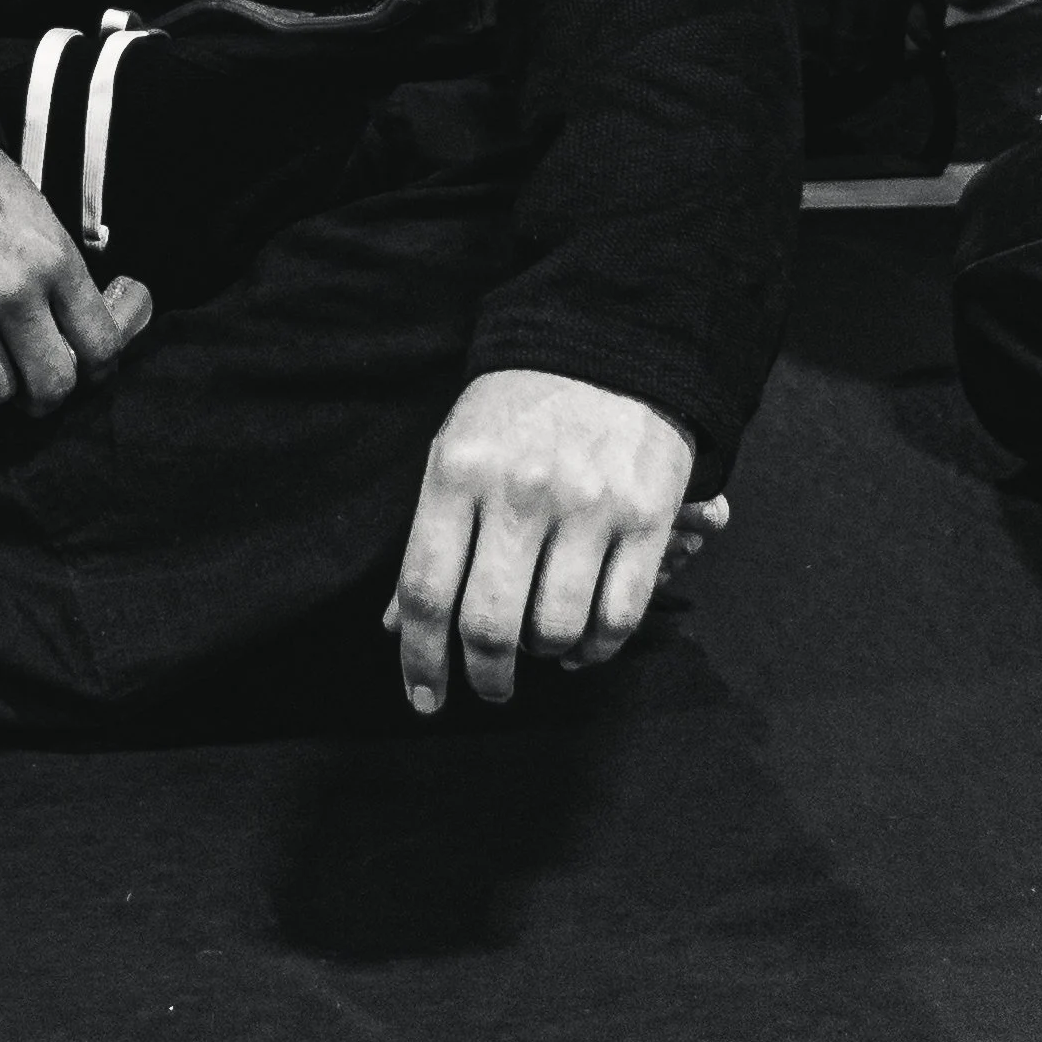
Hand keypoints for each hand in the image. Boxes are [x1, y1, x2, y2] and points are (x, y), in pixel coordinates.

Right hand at [0, 143, 152, 443]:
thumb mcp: (37, 211)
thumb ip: (60, 270)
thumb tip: (89, 320)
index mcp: (53, 258)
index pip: (100, 344)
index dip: (100, 368)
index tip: (90, 368)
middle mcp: (12, 292)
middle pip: (53, 383)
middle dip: (51, 394)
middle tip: (41, 387)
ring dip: (3, 399)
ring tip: (1, 388)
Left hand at [383, 369, 696, 712]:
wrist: (607, 342)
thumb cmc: (519, 407)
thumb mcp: (456, 448)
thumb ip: (430, 537)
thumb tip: (396, 626)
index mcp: (459, 470)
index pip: (426, 589)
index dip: (420, 659)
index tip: (424, 700)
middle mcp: (520, 489)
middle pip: (490, 623)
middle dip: (486, 676)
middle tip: (490, 687)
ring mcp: (587, 503)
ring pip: (557, 630)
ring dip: (544, 656)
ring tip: (541, 644)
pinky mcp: (646, 515)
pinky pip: (618, 617)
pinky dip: (596, 648)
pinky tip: (582, 641)